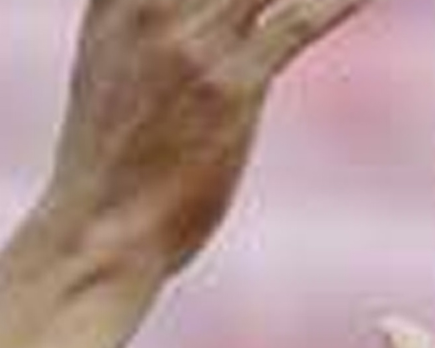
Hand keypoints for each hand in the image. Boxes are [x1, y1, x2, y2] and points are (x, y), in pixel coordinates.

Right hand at [42, 0, 372, 281]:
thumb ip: (129, 12)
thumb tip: (146, 5)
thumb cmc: (104, 161)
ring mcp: (192, 45)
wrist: (95, 236)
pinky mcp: (232, 87)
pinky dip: (338, 1)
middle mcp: (151, 8)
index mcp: (117, 1)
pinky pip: (300, 21)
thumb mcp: (101, 64)